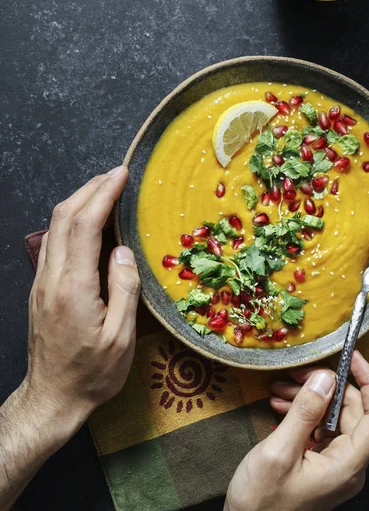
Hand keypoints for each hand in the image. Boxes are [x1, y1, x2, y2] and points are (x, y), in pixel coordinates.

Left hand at [22, 166, 140, 442]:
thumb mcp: (120, 339)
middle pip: (63, 217)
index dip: (102, 194)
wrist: (51, 398)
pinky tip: (87, 223)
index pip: (84, 226)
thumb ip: (124, 290)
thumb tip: (123, 251)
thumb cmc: (92, 374)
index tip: (120, 175)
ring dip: (78, 201)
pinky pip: (53, 242)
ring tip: (104, 191)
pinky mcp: (41, 289)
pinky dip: (70, 221)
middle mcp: (52, 278)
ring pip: (53, 227)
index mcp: (73, 288)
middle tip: (114, 175)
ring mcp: (42, 282)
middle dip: (89, 189)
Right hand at [225, 351, 368, 510]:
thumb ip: (305, 412)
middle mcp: (349, 465)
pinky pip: (320, 428)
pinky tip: (279, 405)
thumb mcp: (279, 451)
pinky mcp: (320, 464)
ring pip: (334, 417)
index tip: (351, 357)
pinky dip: (302, 412)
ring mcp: (335, 465)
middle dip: (325, 386)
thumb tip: (325, 378)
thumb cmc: (261, 501)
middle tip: (295, 373)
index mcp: (348, 465)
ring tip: (278, 389)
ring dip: (309, 398)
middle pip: (352, 412)